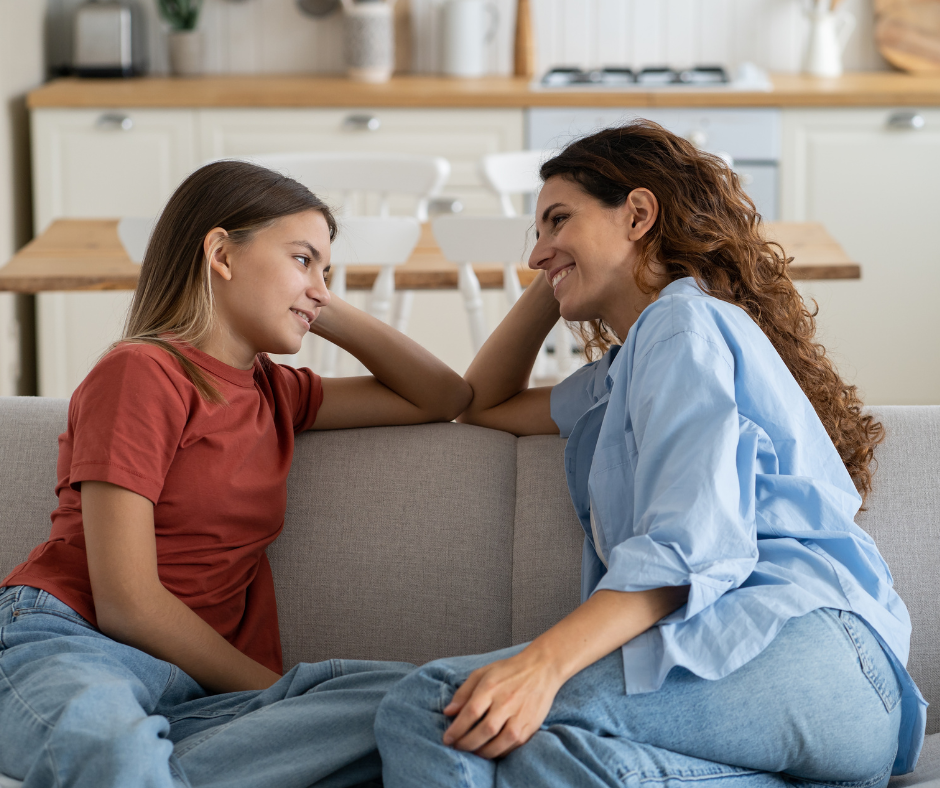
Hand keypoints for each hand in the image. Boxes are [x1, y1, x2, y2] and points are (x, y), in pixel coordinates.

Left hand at [441, 648, 562, 758]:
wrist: (542, 669)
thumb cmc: (509, 671)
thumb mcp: (482, 673)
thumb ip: (463, 692)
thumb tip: (448, 712)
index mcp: (491, 687)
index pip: (470, 712)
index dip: (456, 729)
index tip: (447, 739)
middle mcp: (506, 702)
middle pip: (483, 730)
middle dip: (467, 744)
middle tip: (457, 747)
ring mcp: (520, 716)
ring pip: (499, 743)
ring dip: (482, 752)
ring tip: (473, 751)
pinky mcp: (531, 726)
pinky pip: (512, 746)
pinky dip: (499, 752)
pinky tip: (491, 750)